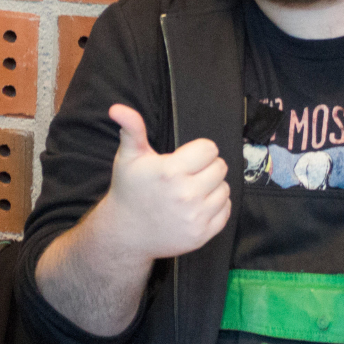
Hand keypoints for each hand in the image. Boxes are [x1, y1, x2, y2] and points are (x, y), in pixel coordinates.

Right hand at [92, 104, 230, 260]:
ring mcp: (195, 217)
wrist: (126, 233)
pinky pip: (226, 211)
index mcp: (170, 172)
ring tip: (192, 190)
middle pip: (220, 167)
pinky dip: (216, 207)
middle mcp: (185, 195)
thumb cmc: (129, 191)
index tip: (187, 158)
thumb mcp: (128, 157)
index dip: (199, 151)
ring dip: (212, 187)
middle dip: (206, 167)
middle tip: (189, 174)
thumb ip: (132, 129)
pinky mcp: (202, 235)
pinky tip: (197, 206)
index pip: (209, 149)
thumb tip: (117, 108)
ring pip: (225, 189)